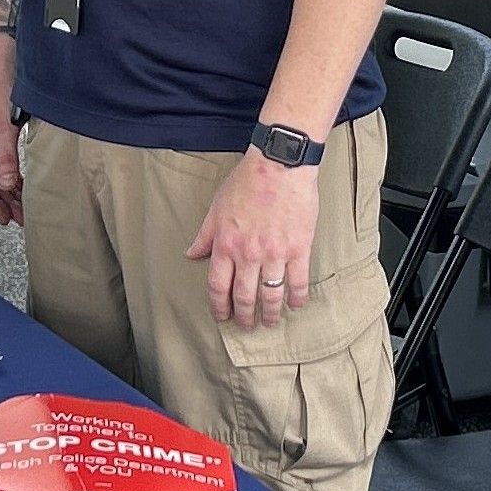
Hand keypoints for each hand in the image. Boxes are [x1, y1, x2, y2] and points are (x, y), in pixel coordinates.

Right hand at [0, 36, 23, 225]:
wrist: (0, 61)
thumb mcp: (4, 126)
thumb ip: (6, 157)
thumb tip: (6, 184)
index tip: (6, 220)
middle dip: (4, 201)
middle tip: (22, 218)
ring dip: (9, 189)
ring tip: (24, 205)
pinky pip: (0, 161)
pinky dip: (11, 174)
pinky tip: (22, 182)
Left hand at [187, 149, 320, 327]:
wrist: (279, 165)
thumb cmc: (246, 182)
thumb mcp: (216, 208)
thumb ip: (204, 235)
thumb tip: (191, 254)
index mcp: (225, 245)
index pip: (218, 287)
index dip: (219, 307)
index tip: (223, 316)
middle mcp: (248, 254)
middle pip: (244, 296)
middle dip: (244, 316)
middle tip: (246, 325)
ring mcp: (274, 254)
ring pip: (270, 294)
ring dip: (269, 313)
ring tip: (269, 322)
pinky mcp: (298, 248)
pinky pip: (297, 281)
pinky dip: (296, 297)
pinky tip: (296, 304)